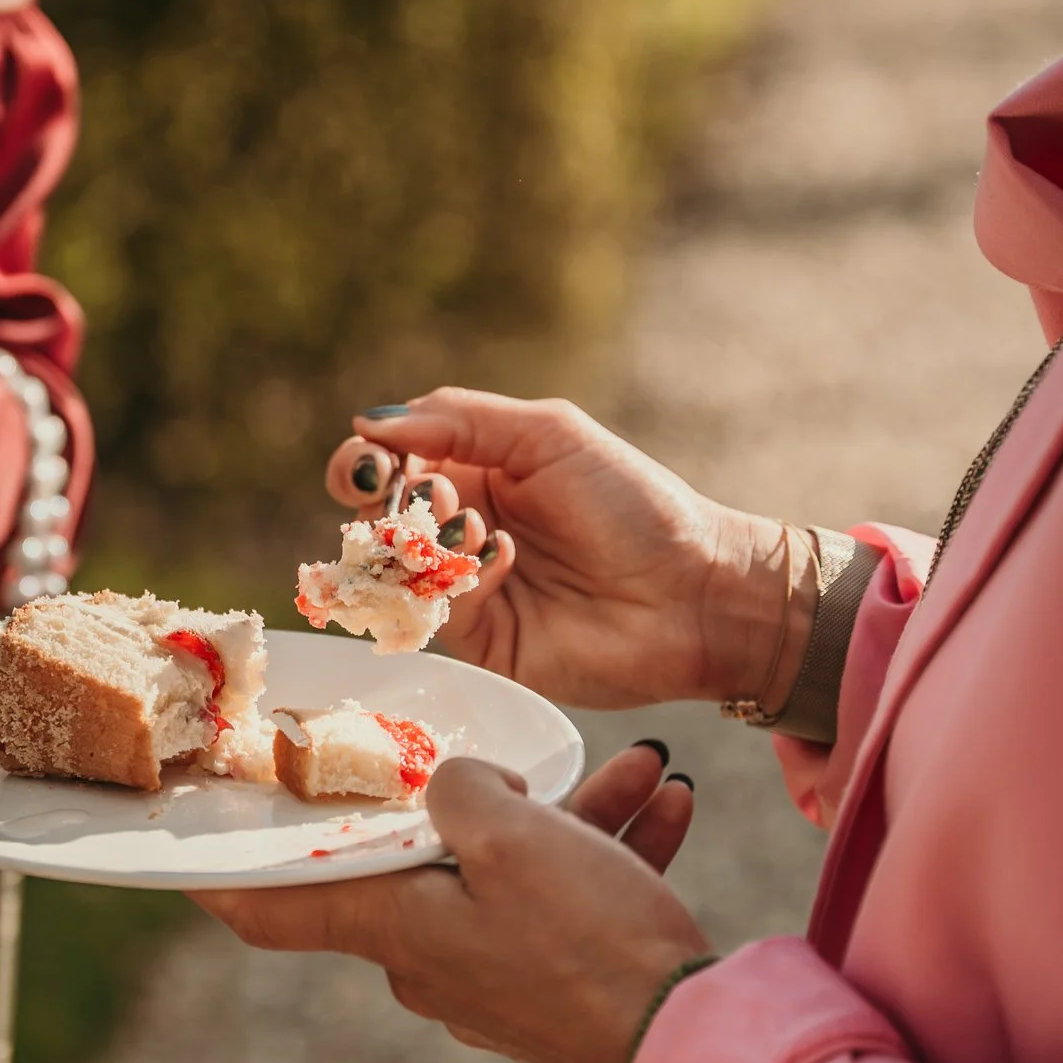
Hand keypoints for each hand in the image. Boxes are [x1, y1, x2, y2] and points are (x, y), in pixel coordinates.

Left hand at [193, 745, 708, 1062]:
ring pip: (516, 869)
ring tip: (639, 769)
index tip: (181, 859)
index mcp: (397, 930)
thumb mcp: (511, 833)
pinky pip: (569, 902)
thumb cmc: (589, 936)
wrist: (695, 1042)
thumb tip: (459, 788)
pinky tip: (666, 806)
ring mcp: (500, 979)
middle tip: (527, 756)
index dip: (224, 880)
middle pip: (429, 859)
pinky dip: (609, 854)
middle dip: (485, 798)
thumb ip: (458, 788)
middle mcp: (434, 962)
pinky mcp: (562, 988)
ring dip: (576, 815)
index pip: (278, 909)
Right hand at [325, 391, 793, 710]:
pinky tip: (504, 559)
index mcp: (475, 473)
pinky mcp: (482, 642)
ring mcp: (468, 589)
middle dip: (377, 504)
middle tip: (400, 497)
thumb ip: (458, 420)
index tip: (371, 463)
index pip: (389, 463)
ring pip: (395, 568)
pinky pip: (437, 609)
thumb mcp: (548, 435)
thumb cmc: (635, 504)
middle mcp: (462, 529)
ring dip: (416, 539)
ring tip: (467, 523)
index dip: (366, 461)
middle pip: (376, 519)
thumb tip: (369, 421)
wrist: (696, 594)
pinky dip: (460, 577)